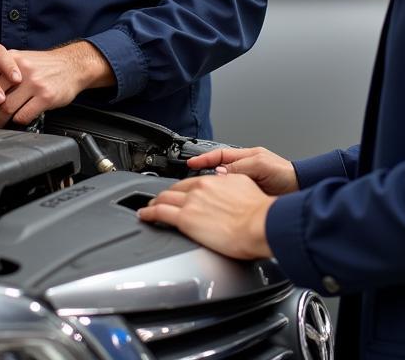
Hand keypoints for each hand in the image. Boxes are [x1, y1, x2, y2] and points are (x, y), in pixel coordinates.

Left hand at [0, 41, 113, 127]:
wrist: (74, 65)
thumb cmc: (48, 65)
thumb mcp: (24, 58)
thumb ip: (5, 68)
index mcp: (14, 59)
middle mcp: (23, 70)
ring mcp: (35, 83)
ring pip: (7, 107)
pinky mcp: (46, 97)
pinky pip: (24, 115)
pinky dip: (17, 121)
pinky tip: (17, 121)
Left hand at [137, 173, 274, 259]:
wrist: (260, 224)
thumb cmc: (259, 211)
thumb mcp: (245, 187)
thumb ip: (231, 185)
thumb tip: (228, 186)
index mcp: (214, 180)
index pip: (191, 182)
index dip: (182, 188)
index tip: (179, 192)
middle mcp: (200, 188)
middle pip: (175, 189)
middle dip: (165, 194)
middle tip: (160, 200)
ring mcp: (191, 202)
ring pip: (164, 198)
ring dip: (154, 203)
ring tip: (149, 208)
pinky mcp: (186, 219)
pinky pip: (160, 213)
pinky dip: (149, 213)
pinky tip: (145, 215)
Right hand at [187, 146, 297, 195]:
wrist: (300, 190)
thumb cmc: (285, 174)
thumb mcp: (260, 166)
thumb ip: (240, 168)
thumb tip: (220, 173)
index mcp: (246, 157)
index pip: (219, 155)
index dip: (203, 159)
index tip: (190, 163)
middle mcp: (244, 168)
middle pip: (218, 170)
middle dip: (204, 174)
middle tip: (191, 181)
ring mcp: (246, 182)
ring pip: (224, 184)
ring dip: (214, 189)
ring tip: (203, 194)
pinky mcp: (249, 196)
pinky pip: (231, 195)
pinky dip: (224, 199)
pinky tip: (219, 205)